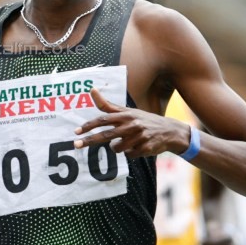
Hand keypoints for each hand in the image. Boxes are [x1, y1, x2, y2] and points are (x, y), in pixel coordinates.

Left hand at [74, 88, 189, 158]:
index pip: (104, 119)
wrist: (169, 131)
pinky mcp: (146, 148)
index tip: (76, 131)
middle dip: (89, 140)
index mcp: (126, 115)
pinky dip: (130, 152)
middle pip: (106, 135)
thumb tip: (92, 90)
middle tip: (76, 145)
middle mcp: (132, 124)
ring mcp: (139, 137)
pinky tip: (138, 146)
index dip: (89, 125)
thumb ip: (108, 105)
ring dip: (117, 147)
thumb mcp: (127, 111)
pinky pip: (129, 155)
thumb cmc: (143, 120)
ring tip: (126, 142)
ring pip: (117, 148)